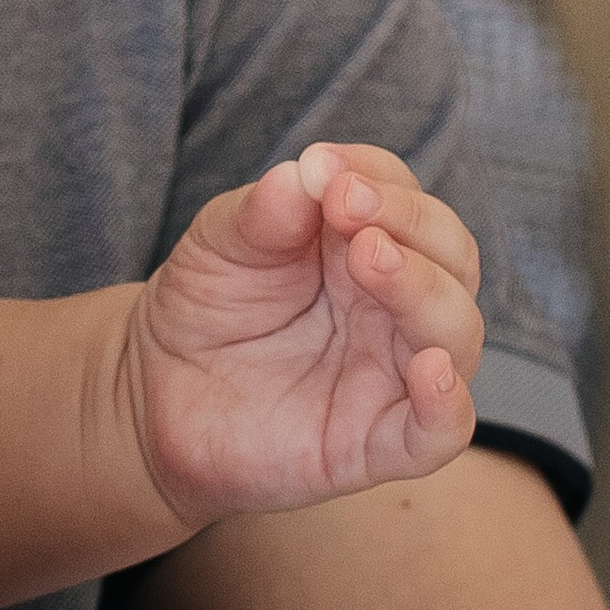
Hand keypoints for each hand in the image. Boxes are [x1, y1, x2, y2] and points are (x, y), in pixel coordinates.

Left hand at [121, 142, 482, 525]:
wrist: (153, 394)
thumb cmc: (205, 308)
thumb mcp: (220, 244)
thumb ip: (263, 211)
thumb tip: (306, 172)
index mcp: (368, 244)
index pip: (405, 199)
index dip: (377, 177)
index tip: (325, 168)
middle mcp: (396, 305)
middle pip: (450, 256)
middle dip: (410, 222)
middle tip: (348, 204)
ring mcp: (394, 372)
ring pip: (456, 331)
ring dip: (424, 289)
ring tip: (372, 257)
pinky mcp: (378, 441)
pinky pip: (442, 431)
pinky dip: (447, 404)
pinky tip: (431, 370)